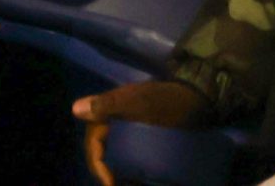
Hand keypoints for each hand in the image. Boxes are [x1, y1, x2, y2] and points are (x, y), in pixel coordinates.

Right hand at [74, 81, 208, 185]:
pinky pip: (131, 156)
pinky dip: (130, 170)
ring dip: (117, 173)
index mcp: (110, 111)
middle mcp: (117, 121)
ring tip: (125, 185)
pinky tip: (136, 181)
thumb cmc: (168, 100)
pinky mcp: (144, 137)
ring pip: (116, 155)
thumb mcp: (139, 102)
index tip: (109, 183)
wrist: (198, 97)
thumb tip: (75, 108)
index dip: (98, 165)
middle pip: (103, 152)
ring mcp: (131, 130)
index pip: (94, 143)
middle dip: (107, 173)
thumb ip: (108, 105)